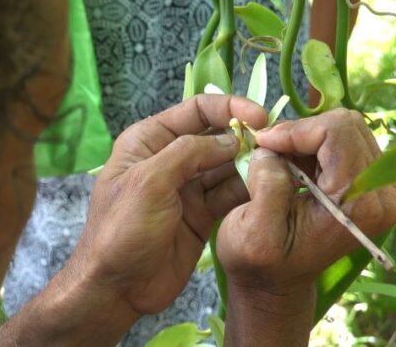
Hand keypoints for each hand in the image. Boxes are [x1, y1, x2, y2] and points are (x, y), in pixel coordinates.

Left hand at [74, 94, 266, 314]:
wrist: (117, 288)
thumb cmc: (122, 229)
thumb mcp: (149, 182)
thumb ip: (188, 152)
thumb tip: (231, 139)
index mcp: (150, 140)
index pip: (196, 110)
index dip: (230, 108)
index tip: (260, 117)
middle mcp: (171, 158)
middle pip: (216, 136)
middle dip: (245, 138)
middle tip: (277, 147)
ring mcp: (188, 188)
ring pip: (227, 167)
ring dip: (251, 165)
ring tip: (278, 168)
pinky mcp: (202, 214)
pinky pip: (229, 195)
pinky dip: (248, 191)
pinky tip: (268, 189)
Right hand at [216, 108, 395, 345]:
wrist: (277, 282)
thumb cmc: (261, 263)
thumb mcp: (253, 232)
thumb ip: (267, 185)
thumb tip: (272, 148)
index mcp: (359, 205)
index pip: (338, 132)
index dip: (295, 130)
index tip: (264, 145)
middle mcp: (381, 194)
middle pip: (346, 124)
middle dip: (301, 132)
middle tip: (270, 152)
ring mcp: (380, 188)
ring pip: (344, 128)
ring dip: (306, 138)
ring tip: (279, 161)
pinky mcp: (371, 184)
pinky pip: (344, 140)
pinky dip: (313, 144)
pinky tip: (294, 166)